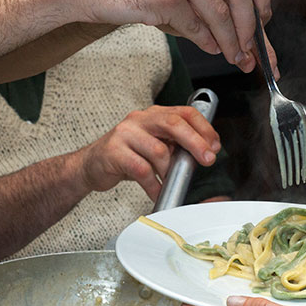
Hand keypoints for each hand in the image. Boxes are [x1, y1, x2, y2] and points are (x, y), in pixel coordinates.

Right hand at [75, 105, 220, 199]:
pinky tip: (157, 192)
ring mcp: (125, 134)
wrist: (91, 165)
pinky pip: (142, 171)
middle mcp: (139, 119)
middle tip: (207, 160)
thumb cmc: (127, 156)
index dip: (204, 128)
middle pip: (173, 124)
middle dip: (195, 143)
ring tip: (170, 183)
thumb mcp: (153, 144)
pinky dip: (154, 185)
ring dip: (169, 172)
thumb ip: (174, 144)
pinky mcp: (114, 152)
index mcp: (153, 114)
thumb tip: (203, 152)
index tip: (214, 146)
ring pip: (159, 151)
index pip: (184, 113)